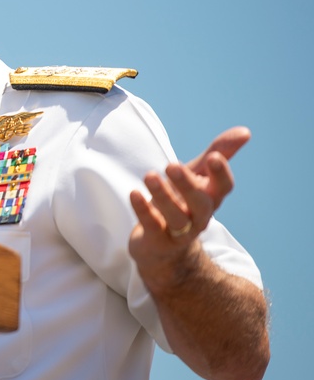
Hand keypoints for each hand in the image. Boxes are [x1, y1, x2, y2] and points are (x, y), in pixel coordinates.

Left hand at [128, 127, 249, 284]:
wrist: (163, 248)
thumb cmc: (183, 202)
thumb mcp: (198, 176)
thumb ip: (217, 154)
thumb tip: (245, 131)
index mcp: (210, 198)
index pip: (223, 188)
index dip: (221, 174)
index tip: (213, 156)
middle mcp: (198, 216)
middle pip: (200, 203)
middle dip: (188, 185)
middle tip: (172, 165)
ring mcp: (178, 231)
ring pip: (176, 216)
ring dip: (163, 196)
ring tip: (150, 176)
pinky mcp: (157, 240)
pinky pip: (152, 226)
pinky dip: (143, 210)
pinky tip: (135, 193)